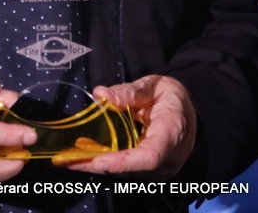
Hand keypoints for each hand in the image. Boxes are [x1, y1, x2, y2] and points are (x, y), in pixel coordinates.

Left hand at [61, 75, 196, 176]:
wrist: (190, 113)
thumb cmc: (172, 97)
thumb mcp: (154, 85)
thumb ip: (130, 91)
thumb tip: (101, 93)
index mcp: (171, 133)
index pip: (149, 156)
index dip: (122, 162)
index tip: (97, 160)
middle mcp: (167, 159)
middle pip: (131, 169)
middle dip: (98, 165)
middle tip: (66, 160)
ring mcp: (159, 168)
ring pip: (126, 172)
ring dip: (96, 166)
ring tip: (66, 159)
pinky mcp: (150, 170)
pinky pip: (126, 169)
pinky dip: (104, 163)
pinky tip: (81, 157)